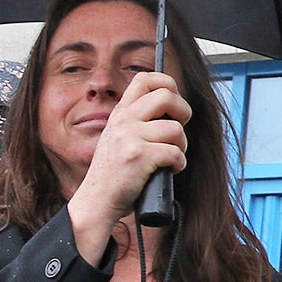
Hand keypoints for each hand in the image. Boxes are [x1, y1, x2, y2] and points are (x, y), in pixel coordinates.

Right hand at [66, 70, 189, 261]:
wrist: (97, 201)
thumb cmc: (114, 174)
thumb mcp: (118, 138)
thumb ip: (137, 122)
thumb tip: (172, 109)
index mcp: (120, 114)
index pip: (145, 79)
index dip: (167, 84)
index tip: (174, 102)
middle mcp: (124, 121)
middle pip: (166, 96)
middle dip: (183, 111)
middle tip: (179, 129)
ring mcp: (130, 137)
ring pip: (175, 128)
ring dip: (181, 145)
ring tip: (171, 157)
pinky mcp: (139, 156)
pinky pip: (175, 152)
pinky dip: (179, 164)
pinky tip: (169, 170)